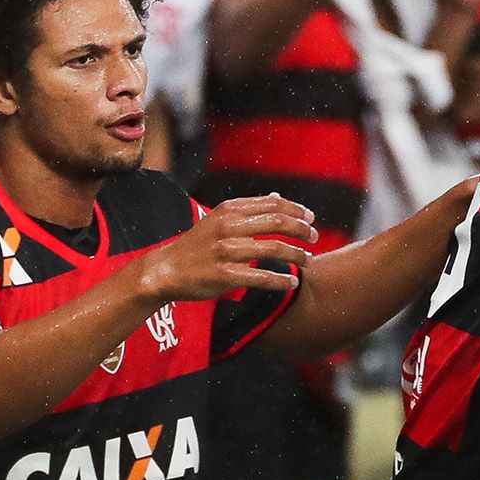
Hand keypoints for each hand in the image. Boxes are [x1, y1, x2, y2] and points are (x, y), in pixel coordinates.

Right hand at [134, 193, 314, 302]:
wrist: (166, 270)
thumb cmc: (198, 245)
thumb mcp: (219, 219)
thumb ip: (248, 209)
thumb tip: (277, 197)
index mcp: (229, 210)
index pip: (273, 204)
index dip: (297, 210)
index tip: (311, 218)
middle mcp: (229, 227)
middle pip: (278, 223)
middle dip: (302, 230)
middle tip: (314, 238)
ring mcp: (226, 251)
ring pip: (274, 249)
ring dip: (297, 255)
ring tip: (308, 260)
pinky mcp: (225, 275)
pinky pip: (262, 277)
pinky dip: (281, 280)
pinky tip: (292, 283)